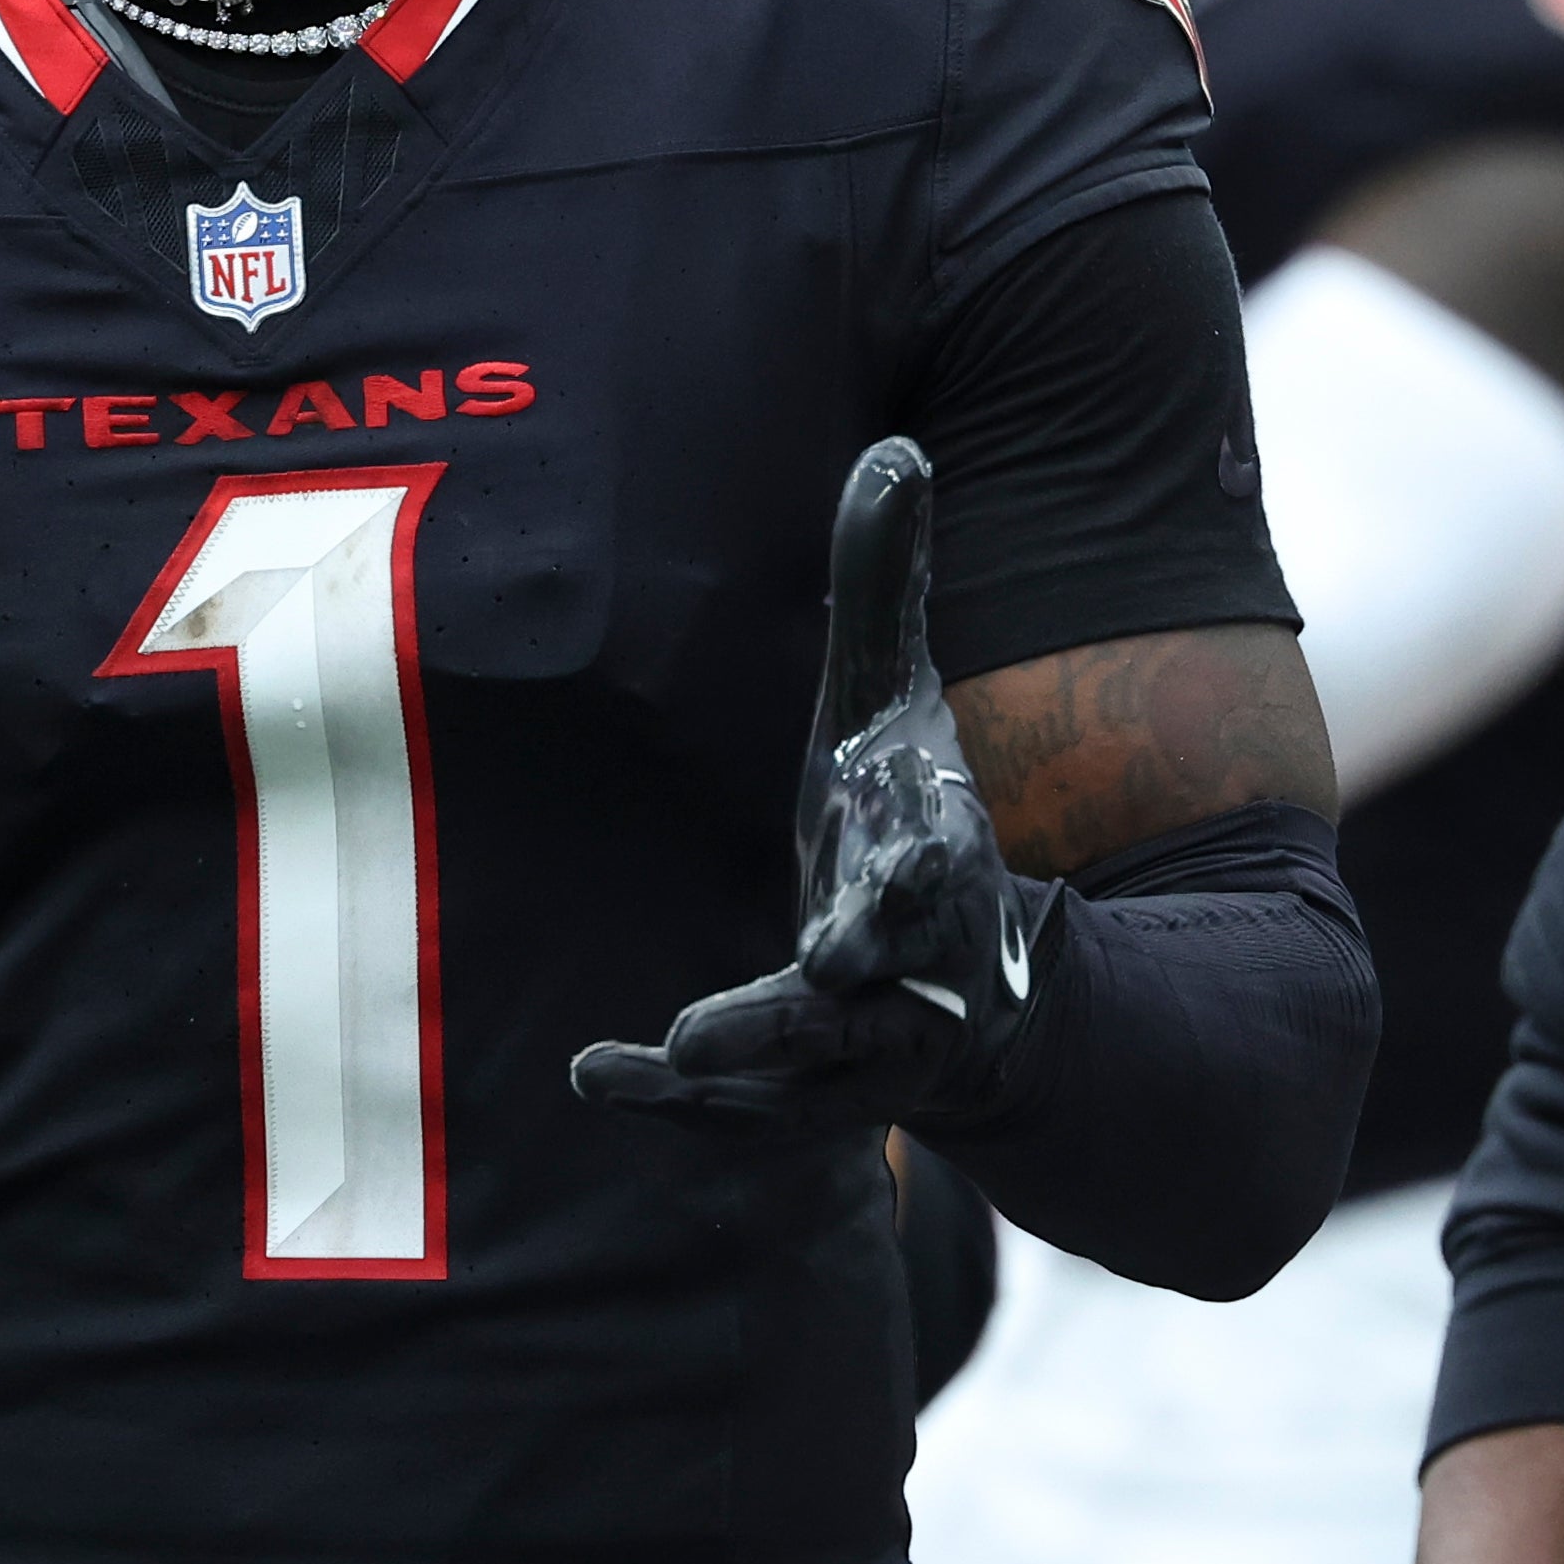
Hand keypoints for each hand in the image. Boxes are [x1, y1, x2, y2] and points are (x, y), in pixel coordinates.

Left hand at [574, 437, 1042, 1134]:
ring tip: (680, 1050)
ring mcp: (866, 1045)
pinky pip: (745, 1115)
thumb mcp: (888, 703)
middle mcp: (912, 963)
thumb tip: (898, 447)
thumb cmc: (900, 818)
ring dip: (755, 1057)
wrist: (972, 991)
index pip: (937, 862)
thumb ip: (883, 587)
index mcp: (934, 857)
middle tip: (820, 963)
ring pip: (818, 1063)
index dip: (920, 867)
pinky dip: (678, 1105)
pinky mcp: (809, 1099)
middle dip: (855, 971)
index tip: (905, 858)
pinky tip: (591, 1074)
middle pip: (889, 972)